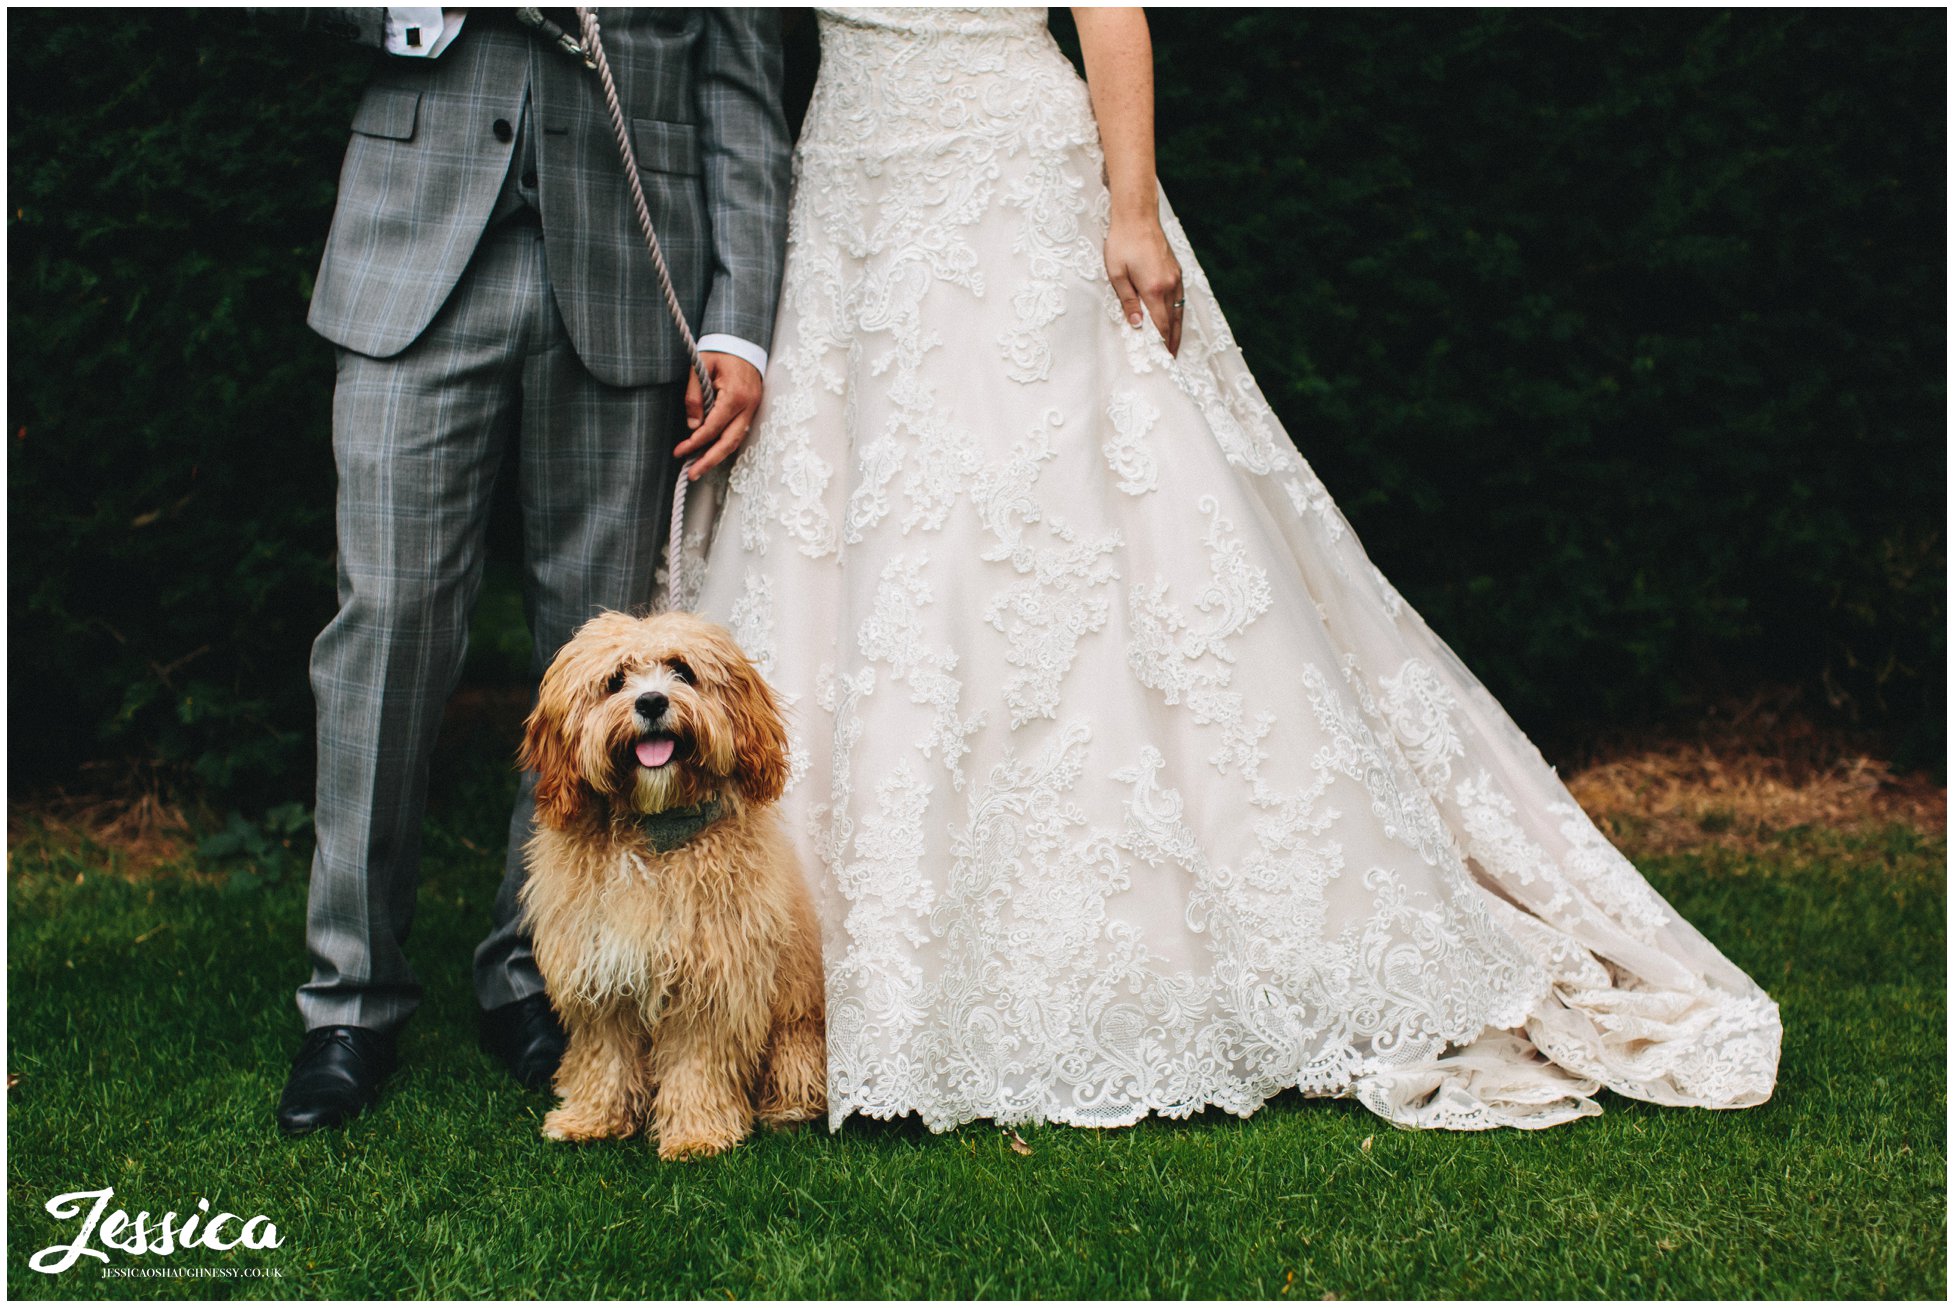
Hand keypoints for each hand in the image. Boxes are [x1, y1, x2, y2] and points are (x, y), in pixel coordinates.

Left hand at [673, 353, 763, 479]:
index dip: (696, 442)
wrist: (742, 341)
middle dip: (710, 460)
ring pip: (736, 440)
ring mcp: (753, 409)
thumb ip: (694, 397)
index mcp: (735, 395)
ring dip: (717, 456)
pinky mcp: (752, 409)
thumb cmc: (720, 351)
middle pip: (729, 442)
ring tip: (699, 468)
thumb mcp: (700, 367)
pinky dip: (725, 444)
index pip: (713, 427)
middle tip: (692, 474)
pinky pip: (738, 431)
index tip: (680, 451)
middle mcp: (748, 406)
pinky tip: (711, 452)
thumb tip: (693, 427)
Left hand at [1104, 214, 1183, 356]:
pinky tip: (1174, 321)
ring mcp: (1175, 278)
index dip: (1161, 344)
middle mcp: (1169, 285)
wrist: (1137, 216)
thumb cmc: (1122, 243)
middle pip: (1173, 322)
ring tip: (1173, 347)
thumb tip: (1137, 325)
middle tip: (1170, 362)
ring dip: (1177, 331)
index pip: (1160, 324)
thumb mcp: (1117, 274)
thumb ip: (1128, 301)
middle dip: (1171, 343)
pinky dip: (1178, 314)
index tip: (1161, 360)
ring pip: (1179, 311)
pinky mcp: (1176, 271)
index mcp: (1154, 288)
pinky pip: (1179, 299)